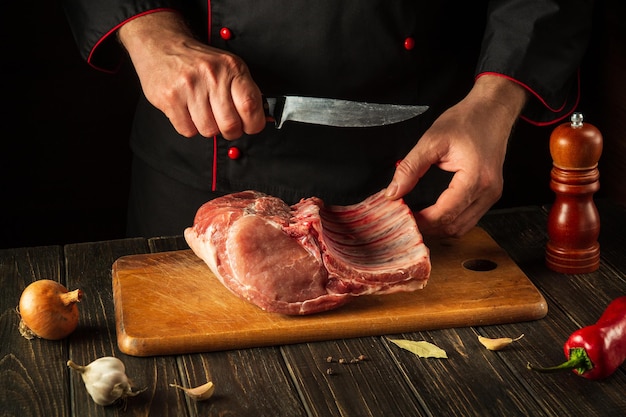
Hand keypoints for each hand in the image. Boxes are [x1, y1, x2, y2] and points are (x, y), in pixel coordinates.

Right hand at [118, 11, 265, 138]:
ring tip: (204, 113)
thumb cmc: (200, 62)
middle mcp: (211, 76)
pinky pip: (187, 130)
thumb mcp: (229, 68)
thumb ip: (246, 92)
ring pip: (208, 131)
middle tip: (226, 124)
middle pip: (230, 125)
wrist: (162, 45)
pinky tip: (188, 112)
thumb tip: (263, 119)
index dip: (254, 124)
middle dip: (230, 131)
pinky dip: (190, 127)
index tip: (250, 125)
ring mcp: (189, 87)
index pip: (250, 105)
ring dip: (208, 128)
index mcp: (231, 68)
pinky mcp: (170, 98)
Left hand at [385, 75, 527, 236]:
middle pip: (454, 227)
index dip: (421, 221)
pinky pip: (469, 218)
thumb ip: (410, 168)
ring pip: (463, 227)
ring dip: (439, 228)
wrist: (492, 109)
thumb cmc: (466, 120)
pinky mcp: (490, 193)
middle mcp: (488, 191)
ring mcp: (492, 194)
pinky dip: (450, 220)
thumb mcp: (432, 140)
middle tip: (406, 220)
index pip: (444, 214)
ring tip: (417, 218)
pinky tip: (433, 213)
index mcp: (476, 179)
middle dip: (428, 228)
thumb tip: (392, 192)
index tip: (402, 217)